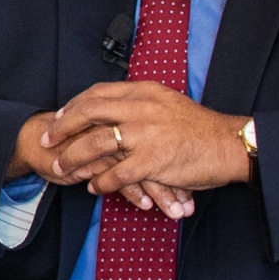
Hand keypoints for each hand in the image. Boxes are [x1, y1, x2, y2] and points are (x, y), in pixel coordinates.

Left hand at [39, 81, 247, 215]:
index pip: (97, 94)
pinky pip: (116, 174)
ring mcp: (145, 135)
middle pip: (87, 113)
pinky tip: (94, 187)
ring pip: (95, 144)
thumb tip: (114, 107)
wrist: (231, 145)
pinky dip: (101, 182)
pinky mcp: (152, 161)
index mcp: (144, 92)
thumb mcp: (168, 102)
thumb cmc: (201, 128)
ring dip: (73, 157)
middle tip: (47, 140)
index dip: (73, 106)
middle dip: (62, 128)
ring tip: (62, 167)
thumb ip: (140, 103)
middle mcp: (141, 109)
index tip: (60, 117)